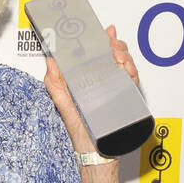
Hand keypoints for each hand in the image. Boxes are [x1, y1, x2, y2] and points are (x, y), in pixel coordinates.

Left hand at [44, 23, 140, 151]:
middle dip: (115, 45)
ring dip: (124, 55)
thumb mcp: (62, 104)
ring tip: (117, 57)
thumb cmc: (80, 131)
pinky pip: (133, 80)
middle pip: (115, 54)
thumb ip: (55, 83)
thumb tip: (50, 60)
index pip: (98, 53)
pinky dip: (132, 71)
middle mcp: (104, 81)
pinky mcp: (126, 97)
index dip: (102, 40)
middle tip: (110, 45)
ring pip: (126, 63)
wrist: (94, 151)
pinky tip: (126, 69)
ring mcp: (116, 88)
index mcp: (88, 79)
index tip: (104, 32)